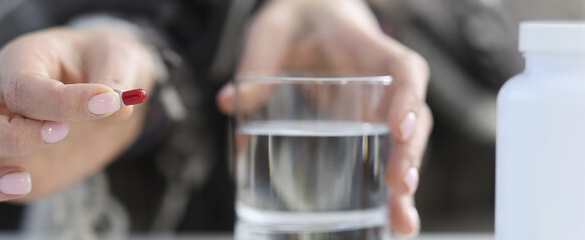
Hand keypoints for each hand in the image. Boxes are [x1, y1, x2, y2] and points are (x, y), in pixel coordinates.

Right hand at [0, 27, 154, 217]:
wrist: (106, 92)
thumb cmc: (104, 64)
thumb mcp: (119, 58)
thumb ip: (116, 77)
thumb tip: (114, 105)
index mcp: (24, 60)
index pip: (22, 84)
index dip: (61, 100)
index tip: (107, 102)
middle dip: (10, 138)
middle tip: (62, 135)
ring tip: (24, 183)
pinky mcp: (5, 169)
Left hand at [217, 0, 431, 235]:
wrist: (312, 18)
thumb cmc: (298, 20)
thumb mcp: (272, 30)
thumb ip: (257, 60)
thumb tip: (231, 101)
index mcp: (367, 48)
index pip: (403, 69)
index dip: (407, 98)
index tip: (400, 128)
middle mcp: (384, 81)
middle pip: (414, 116)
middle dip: (410, 154)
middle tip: (401, 188)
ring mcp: (380, 106)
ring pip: (406, 144)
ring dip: (405, 183)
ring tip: (402, 222)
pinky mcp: (368, 126)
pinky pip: (385, 155)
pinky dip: (388, 188)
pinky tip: (388, 219)